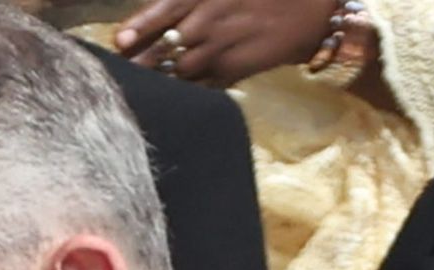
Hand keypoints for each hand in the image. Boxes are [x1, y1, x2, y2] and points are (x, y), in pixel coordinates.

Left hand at [113, 0, 337, 86]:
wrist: (316, 10)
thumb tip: (166, 10)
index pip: (166, 10)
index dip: (141, 25)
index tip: (121, 40)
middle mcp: (212, 22)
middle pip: (166, 47)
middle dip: (140, 61)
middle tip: (118, 71)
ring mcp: (224, 49)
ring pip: (179, 71)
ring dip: (157, 80)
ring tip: (135, 88)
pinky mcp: (235, 71)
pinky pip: (201, 85)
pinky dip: (182, 91)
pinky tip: (166, 96)